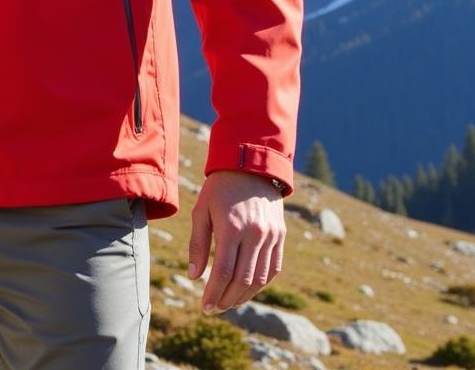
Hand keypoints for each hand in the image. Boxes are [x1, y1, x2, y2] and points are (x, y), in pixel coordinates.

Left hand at [187, 169, 285, 314]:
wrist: (251, 165)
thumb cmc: (220, 188)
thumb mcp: (202, 210)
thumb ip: (198, 244)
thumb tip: (194, 277)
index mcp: (232, 227)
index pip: (224, 272)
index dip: (214, 293)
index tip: (205, 307)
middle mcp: (255, 234)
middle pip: (243, 279)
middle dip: (227, 299)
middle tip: (214, 309)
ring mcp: (271, 236)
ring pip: (260, 278)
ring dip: (244, 296)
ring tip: (228, 303)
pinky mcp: (280, 235)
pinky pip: (273, 268)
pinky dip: (260, 283)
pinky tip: (247, 289)